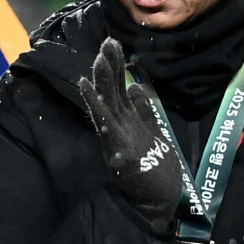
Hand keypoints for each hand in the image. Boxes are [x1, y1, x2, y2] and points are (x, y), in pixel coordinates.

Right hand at [78, 37, 181, 227]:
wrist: (156, 203)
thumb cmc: (156, 172)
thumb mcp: (153, 134)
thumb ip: (144, 112)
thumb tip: (136, 88)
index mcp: (129, 121)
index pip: (120, 89)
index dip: (117, 68)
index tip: (113, 44)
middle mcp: (121, 126)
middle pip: (113, 90)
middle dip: (110, 66)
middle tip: (108, 41)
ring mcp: (117, 136)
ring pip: (107, 102)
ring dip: (102, 79)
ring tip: (98, 58)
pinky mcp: (118, 149)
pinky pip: (105, 123)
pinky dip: (95, 104)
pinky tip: (86, 87)